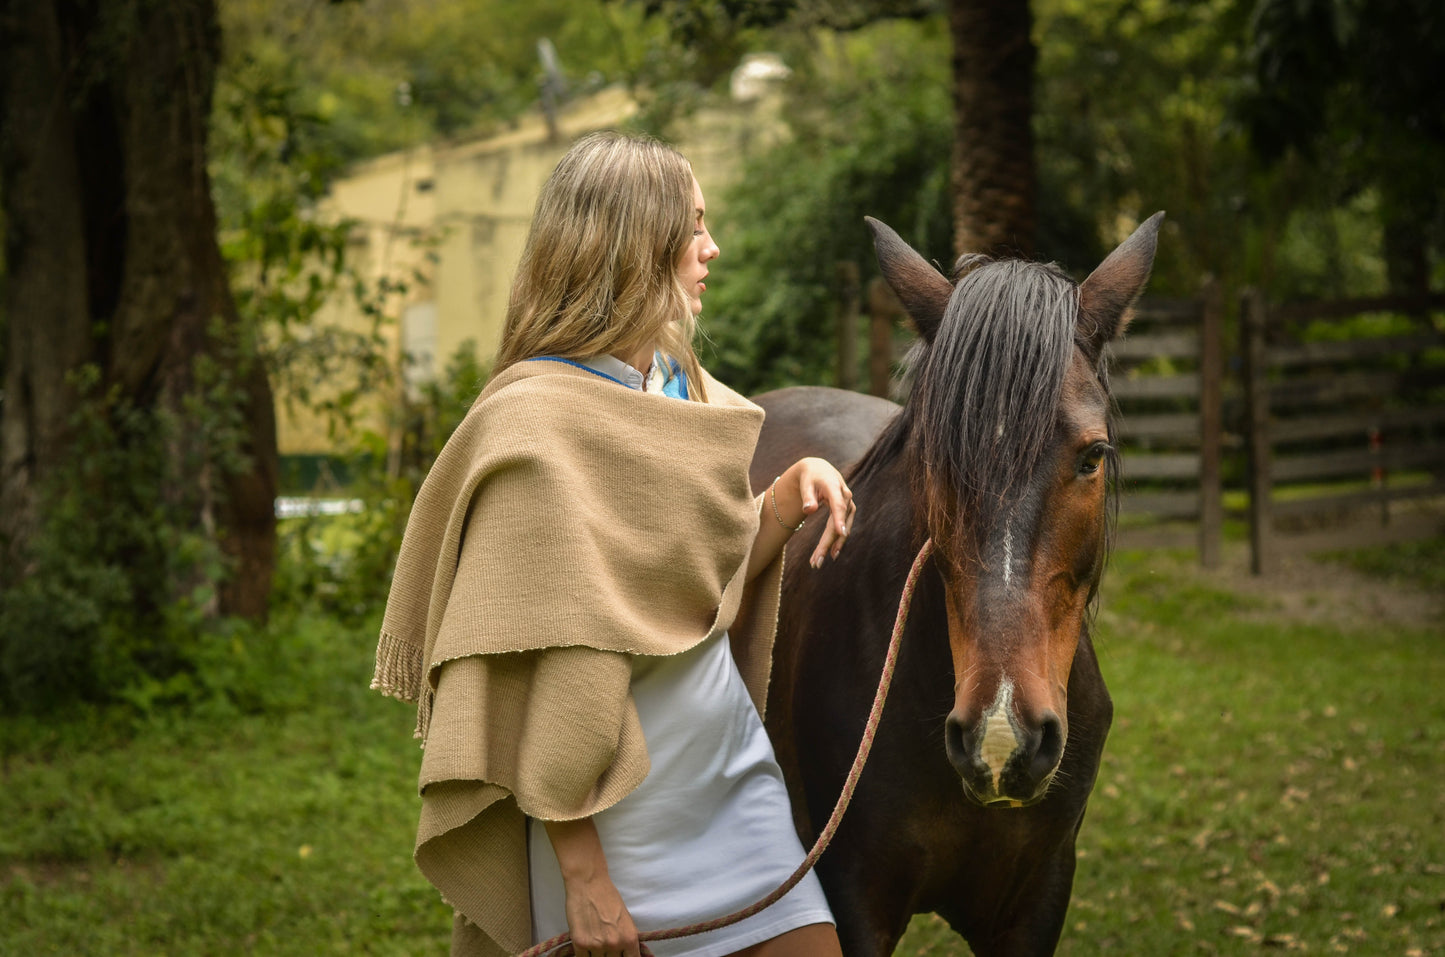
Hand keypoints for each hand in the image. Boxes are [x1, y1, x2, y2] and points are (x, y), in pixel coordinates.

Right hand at [543, 818, 640, 956]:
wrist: (588, 883)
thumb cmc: (608, 897)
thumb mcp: (626, 920)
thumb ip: (625, 940)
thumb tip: (627, 954)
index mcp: (629, 939)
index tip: (620, 956)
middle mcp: (615, 944)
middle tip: (606, 947)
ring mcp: (597, 945)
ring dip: (596, 955)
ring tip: (595, 943)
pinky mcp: (580, 943)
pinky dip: (584, 955)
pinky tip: (585, 948)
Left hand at [786, 457, 856, 567]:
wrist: (819, 470)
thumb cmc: (810, 477)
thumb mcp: (805, 484)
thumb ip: (807, 497)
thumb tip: (809, 510)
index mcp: (834, 487)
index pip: (838, 505)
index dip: (839, 519)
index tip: (841, 533)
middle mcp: (845, 497)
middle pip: (838, 523)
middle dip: (828, 542)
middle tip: (816, 561)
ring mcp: (848, 505)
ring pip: (843, 528)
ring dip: (832, 545)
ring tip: (818, 561)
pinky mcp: (847, 511)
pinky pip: (843, 528)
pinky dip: (837, 541)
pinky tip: (831, 553)